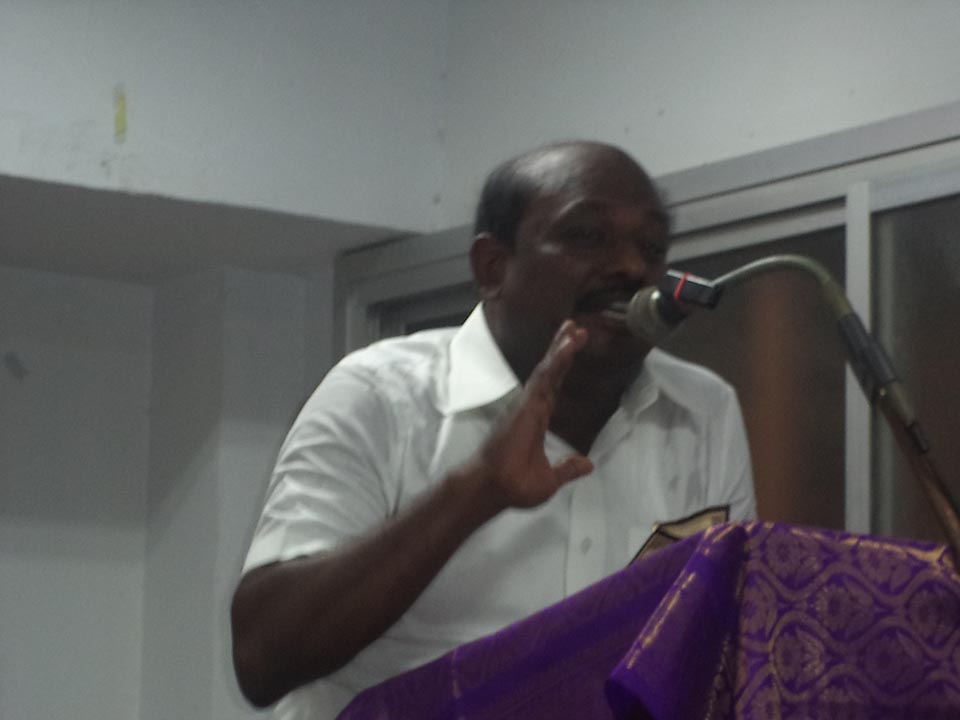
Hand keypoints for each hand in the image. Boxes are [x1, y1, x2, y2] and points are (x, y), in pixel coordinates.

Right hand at [467, 320, 594, 509]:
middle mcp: (531, 407)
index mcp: (536, 420)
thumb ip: (568, 468)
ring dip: (560, 349)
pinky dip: (556, 361)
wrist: (495, 489)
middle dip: (561, 349)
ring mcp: (527, 404)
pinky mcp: (526, 404)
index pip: (552, 388)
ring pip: (547, 370)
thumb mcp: (550, 479)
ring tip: (574, 329)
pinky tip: (566, 346)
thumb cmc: (515, 486)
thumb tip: (587, 465)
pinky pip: (544, 378)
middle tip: (576, 328)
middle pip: (550, 372)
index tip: (572, 349)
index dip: (562, 368)